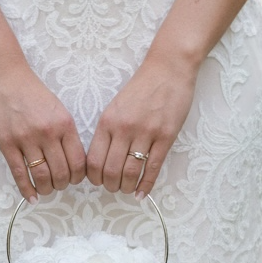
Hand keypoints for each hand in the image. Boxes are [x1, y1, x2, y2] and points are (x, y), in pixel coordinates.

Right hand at [0, 53, 85, 202]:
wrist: (3, 75)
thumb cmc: (30, 91)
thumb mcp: (57, 108)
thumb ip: (65, 132)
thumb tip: (72, 160)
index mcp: (64, 124)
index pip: (79, 161)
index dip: (78, 177)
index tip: (73, 178)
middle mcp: (48, 133)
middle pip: (62, 173)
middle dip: (62, 185)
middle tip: (59, 185)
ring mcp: (26, 139)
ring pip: (42, 176)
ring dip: (46, 189)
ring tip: (46, 190)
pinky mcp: (7, 143)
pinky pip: (20, 173)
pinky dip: (26, 189)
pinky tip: (31, 198)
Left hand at [86, 51, 198, 198]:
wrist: (168, 69)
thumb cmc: (142, 88)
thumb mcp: (116, 107)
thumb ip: (108, 131)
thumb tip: (101, 160)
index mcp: (108, 122)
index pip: (93, 160)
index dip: (94, 177)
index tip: (98, 181)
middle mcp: (124, 129)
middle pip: (110, 170)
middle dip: (110, 186)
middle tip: (113, 187)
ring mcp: (146, 133)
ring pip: (131, 172)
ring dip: (126, 187)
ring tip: (127, 189)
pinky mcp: (166, 137)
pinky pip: (153, 168)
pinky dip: (146, 185)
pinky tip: (142, 193)